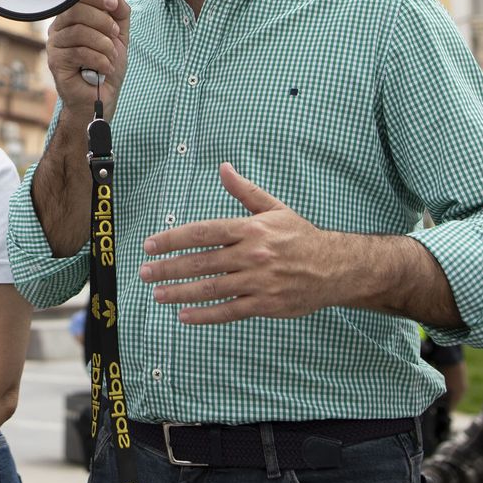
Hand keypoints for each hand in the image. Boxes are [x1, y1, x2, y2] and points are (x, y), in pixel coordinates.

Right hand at [46, 0, 129, 115]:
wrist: (101, 98)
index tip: (114, 5)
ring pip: (79, 32)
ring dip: (103, 44)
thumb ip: (119, 13)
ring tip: (111, 56)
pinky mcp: (55, 62)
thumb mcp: (119, 35)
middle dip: (103, 21)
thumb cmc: (106, 66)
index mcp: (71, 18)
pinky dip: (99, 60)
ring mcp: (54, 45)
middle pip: (76, 10)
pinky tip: (105, 68)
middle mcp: (59, 29)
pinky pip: (78, 52)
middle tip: (115, 35)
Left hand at [139, 163, 333, 323]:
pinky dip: (205, 315)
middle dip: (169, 267)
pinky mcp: (266, 304)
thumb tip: (223, 167)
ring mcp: (259, 281)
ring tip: (157, 294)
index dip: (173, 238)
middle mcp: (253, 254)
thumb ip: (245, 191)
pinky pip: (229, 311)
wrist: (337, 267)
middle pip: (202, 262)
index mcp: (252, 229)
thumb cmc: (301, 236)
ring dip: (181, 292)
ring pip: (212, 288)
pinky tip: (184, 315)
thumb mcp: (275, 209)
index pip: (204, 232)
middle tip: (145, 272)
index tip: (151, 245)